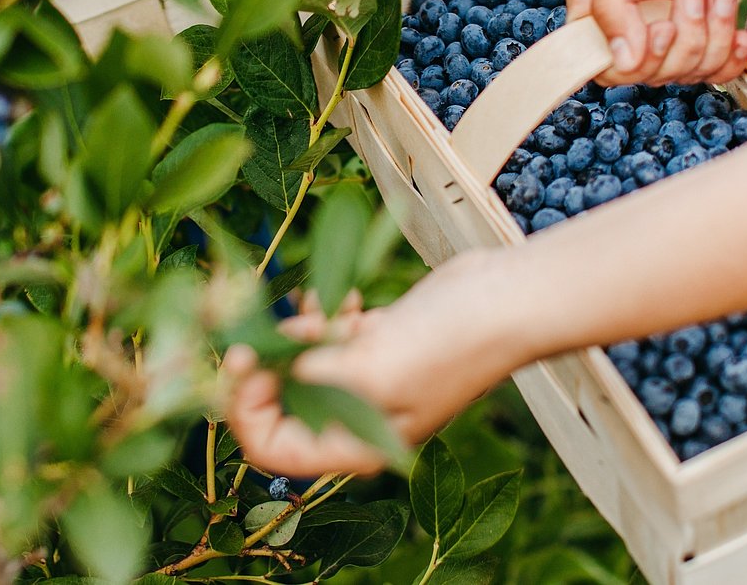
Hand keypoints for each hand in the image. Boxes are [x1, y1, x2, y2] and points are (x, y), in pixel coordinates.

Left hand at [224, 252, 527, 476]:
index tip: (239, 359)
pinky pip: (329, 337)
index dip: (244, 407)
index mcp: (357, 445)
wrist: (507, 299)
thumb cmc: (448, 343)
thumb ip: (308, 375)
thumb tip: (252, 368)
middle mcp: (357, 418)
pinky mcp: (378, 343)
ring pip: (301, 363)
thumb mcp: (371, 369)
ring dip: (298, 333)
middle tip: (259, 322)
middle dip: (266, 363)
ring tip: (320, 310)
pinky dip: (326, 318)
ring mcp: (368, 378)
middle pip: (281, 402)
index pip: (272, 447)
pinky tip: (349, 302)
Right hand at [567, 0, 746, 84]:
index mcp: (597, 0)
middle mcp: (632, 16)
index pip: (601, 63)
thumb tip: (621, 62)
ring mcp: (673, 20)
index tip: (658, 30)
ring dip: (711, 41)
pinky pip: (718, 65)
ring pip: (687, 71)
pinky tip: (740, 31)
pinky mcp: (711, 19)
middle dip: (682, 45)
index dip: (633, 62)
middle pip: (649, 74)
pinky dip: (733, 56)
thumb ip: (615, 5)